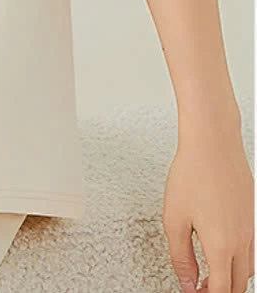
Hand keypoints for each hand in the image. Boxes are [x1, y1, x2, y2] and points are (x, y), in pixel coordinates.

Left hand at [163, 120, 253, 292]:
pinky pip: (249, 249)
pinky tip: (218, 250)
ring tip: (206, 274)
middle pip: (238, 284)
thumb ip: (180, 256)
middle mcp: (242, 240)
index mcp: (222, 246)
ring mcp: (250, 228)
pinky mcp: (250, 216)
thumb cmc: (192, 174)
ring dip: (229, 277)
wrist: (213, 145)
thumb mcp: (174, 219)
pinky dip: (235, 259)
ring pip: (246, 268)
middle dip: (220, 291)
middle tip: (198, 288)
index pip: (221, 290)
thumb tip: (186, 281)